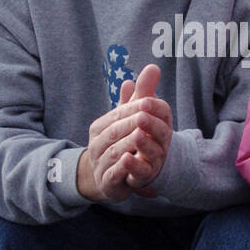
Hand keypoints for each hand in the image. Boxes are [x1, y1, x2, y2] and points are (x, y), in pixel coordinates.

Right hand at [77, 65, 173, 201]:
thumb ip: (140, 96)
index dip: (131, 108)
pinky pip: (114, 173)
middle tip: (146, 117)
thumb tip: (153, 67)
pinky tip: (131, 159)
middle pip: (114, 132)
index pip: (116, 115)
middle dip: (130, 124)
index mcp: (100, 128)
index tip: (147, 102)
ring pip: (114, 152)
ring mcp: (100, 164)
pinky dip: (122, 166)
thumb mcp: (129, 119)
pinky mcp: (107, 182)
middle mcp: (96, 145)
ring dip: (128, 143)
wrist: (106, 177)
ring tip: (142, 135)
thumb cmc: (120, 143)